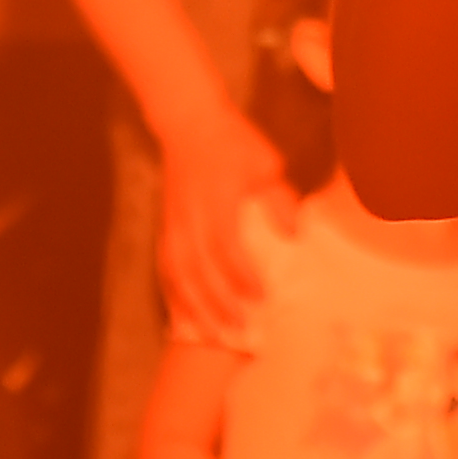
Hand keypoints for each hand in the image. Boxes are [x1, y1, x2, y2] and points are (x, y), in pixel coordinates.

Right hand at [156, 107, 296, 343]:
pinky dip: (173, 296)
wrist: (188, 122)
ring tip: (212, 336)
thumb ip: (279, 199)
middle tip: (242, 331)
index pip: (225, 244)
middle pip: (198, 268)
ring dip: (193, 308)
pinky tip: (183, 319)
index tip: (261, 296)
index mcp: (216, 198)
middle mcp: (190, 215)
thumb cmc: (233, 142)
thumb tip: (294, 235)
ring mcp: (173, 223)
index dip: (241, 274)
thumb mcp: (265, 162)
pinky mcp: (164, 227)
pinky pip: (165, 268)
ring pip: (177, 274)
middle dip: (218, 303)